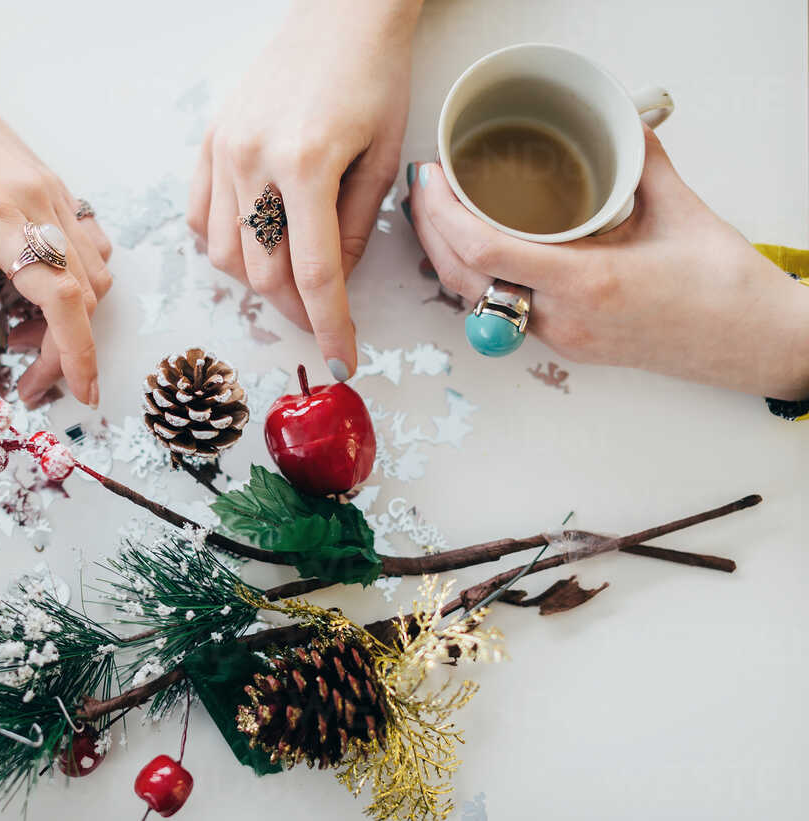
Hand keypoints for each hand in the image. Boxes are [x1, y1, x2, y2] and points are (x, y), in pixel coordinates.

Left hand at [0, 68, 111, 407]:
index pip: (61, 297)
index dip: (77, 352)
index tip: (82, 392)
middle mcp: (38, 203)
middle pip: (83, 296)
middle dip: (65, 350)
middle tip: (26, 380)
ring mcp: (53, 192)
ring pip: (94, 273)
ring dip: (71, 317)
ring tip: (21, 334)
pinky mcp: (55, 186)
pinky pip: (88, 243)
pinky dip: (78, 280)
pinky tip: (38, 289)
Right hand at [188, 0, 421, 380]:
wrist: (340, 15)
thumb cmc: (373, 76)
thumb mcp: (381, 156)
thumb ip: (356, 228)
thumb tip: (335, 283)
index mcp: (306, 163)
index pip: (314, 273)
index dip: (329, 324)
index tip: (340, 359)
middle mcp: (252, 160)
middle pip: (263, 273)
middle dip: (295, 308)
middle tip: (322, 317)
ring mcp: (222, 151)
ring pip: (223, 254)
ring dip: (258, 280)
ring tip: (290, 276)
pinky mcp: (208, 142)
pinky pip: (199, 218)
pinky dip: (223, 245)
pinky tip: (253, 244)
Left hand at [407, 129, 808, 399]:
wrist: (752, 345)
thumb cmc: (725, 287)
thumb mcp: (682, 209)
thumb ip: (641, 161)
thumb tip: (616, 122)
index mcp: (588, 283)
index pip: (485, 253)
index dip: (443, 215)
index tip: (432, 180)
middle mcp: (564, 318)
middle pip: (464, 280)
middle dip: (430, 231)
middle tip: (424, 187)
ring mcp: (561, 337)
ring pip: (476, 301)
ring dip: (447, 257)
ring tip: (438, 211)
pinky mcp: (566, 345)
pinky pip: (502, 311)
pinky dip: (478, 278)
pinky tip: (475, 247)